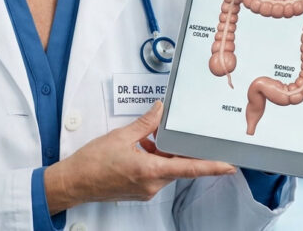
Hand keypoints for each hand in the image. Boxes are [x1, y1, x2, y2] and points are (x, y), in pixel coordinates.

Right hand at [43, 100, 235, 213]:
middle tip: (168, 133)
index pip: (189, 169)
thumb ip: (145, 124)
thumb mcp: (120, 136)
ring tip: (145, 139)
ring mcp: (145, 190)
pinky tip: (140, 148)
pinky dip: (152, 160)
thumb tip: (160, 111)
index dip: (212, 167)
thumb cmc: (92, 163)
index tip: (229, 165)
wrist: (74, 182)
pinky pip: (154, 173)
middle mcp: (151, 184)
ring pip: (165, 169)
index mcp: (149, 171)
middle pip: (176, 166)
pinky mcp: (138, 190)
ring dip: (160, 153)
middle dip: (174, 149)